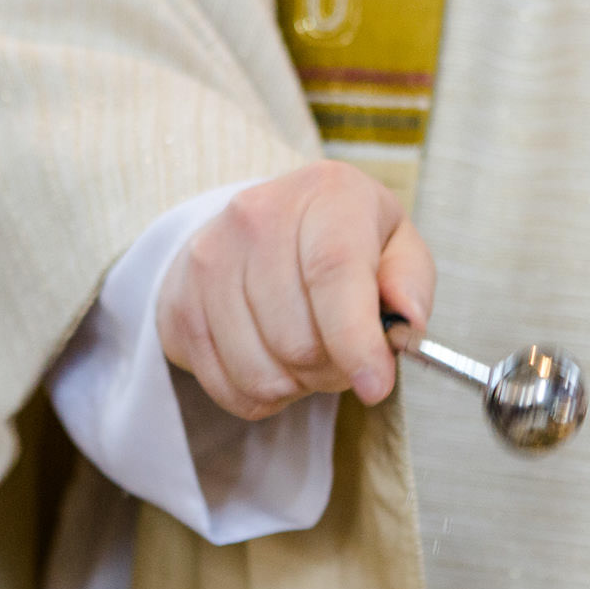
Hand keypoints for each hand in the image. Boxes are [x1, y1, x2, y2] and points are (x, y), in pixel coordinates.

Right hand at [157, 160, 433, 419]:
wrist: (261, 227)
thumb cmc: (344, 241)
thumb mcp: (395, 244)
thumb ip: (410, 280)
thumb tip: (406, 317)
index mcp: (326, 193)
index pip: (333, 272)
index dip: (355, 340)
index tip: (376, 386)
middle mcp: (256, 217)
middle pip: (298, 339)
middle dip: (334, 369)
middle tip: (345, 353)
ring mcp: (208, 260)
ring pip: (261, 373)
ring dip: (298, 384)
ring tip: (308, 351)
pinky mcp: (179, 304)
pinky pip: (228, 388)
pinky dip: (262, 395)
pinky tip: (274, 360)